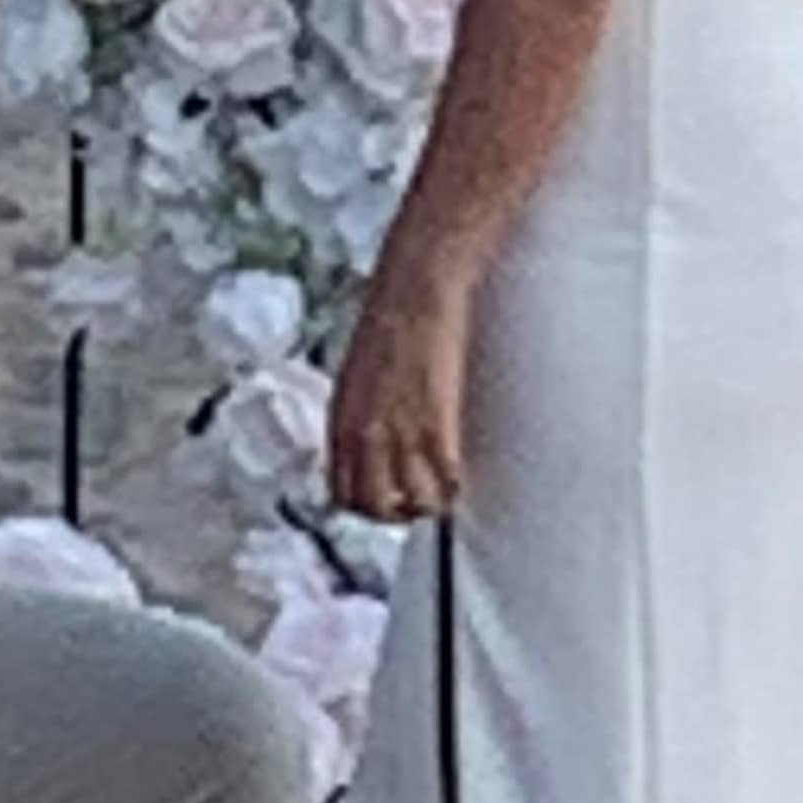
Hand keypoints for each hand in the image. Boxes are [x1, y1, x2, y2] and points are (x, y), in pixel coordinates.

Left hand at [328, 253, 473, 522]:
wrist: (415, 288)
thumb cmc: (389, 319)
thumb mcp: (356, 375)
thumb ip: (359, 414)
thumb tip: (371, 442)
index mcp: (340, 422)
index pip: (341, 494)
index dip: (368, 507)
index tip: (390, 500)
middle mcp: (364, 435)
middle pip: (374, 508)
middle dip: (399, 514)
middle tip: (420, 501)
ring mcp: (399, 432)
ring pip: (413, 503)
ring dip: (432, 504)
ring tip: (445, 490)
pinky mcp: (436, 424)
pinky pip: (446, 481)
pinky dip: (456, 486)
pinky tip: (462, 473)